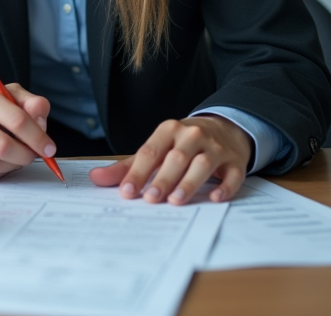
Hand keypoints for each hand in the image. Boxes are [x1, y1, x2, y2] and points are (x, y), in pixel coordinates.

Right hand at [0, 84, 53, 182]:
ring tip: (15, 157)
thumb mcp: (14, 98)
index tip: (49, 149)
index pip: (17, 120)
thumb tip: (40, 119)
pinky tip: (0, 162)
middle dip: (25, 155)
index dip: (37, 138)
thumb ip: (34, 104)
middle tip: (32, 155)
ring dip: (12, 166)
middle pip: (3, 146)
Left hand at [89, 115, 250, 204]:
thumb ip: (128, 166)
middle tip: (150, 199)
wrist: (226, 129)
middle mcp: (193, 135)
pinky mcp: (235, 161)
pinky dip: (225, 186)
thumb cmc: (183, 143)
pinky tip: (215, 198)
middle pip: (176, 158)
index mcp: (169, 130)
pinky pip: (232, 174)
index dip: (138, 172)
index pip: (151, 151)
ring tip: (175, 201)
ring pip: (202, 164)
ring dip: (189, 183)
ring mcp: (216, 147)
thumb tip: (95, 178)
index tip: (127, 191)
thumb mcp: (157, 148)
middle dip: (163, 179)